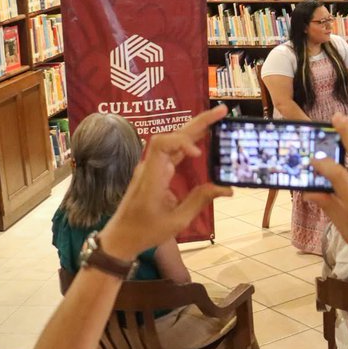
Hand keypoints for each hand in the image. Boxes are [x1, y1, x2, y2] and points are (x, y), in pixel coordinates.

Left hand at [99, 105, 232, 260]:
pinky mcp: (156, 171)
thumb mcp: (177, 221)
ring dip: (195, 128)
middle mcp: (151, 166)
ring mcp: (152, 167)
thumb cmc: (146, 232)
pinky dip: (190, 141)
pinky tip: (204, 137)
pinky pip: (173, 151)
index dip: (182, 142)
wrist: (121, 237)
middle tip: (222, 111)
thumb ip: (200, 201)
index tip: (198, 155)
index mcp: (152, 178)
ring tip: (219, 118)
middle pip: (172, 135)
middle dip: (198, 122)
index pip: (162, 144)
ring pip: (174, 140)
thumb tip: (226, 189)